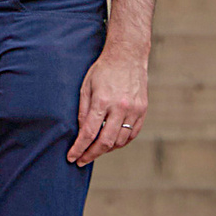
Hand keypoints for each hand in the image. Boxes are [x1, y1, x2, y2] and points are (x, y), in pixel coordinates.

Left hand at [68, 39, 148, 167]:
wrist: (127, 55)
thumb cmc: (103, 69)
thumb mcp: (86, 86)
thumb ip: (83, 111)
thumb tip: (82, 134)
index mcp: (102, 100)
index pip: (89, 133)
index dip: (79, 149)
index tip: (72, 158)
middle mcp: (120, 107)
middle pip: (105, 142)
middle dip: (92, 154)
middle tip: (83, 160)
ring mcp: (133, 109)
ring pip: (120, 141)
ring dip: (106, 149)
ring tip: (96, 149)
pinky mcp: (142, 110)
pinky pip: (132, 134)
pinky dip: (121, 142)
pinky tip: (112, 142)